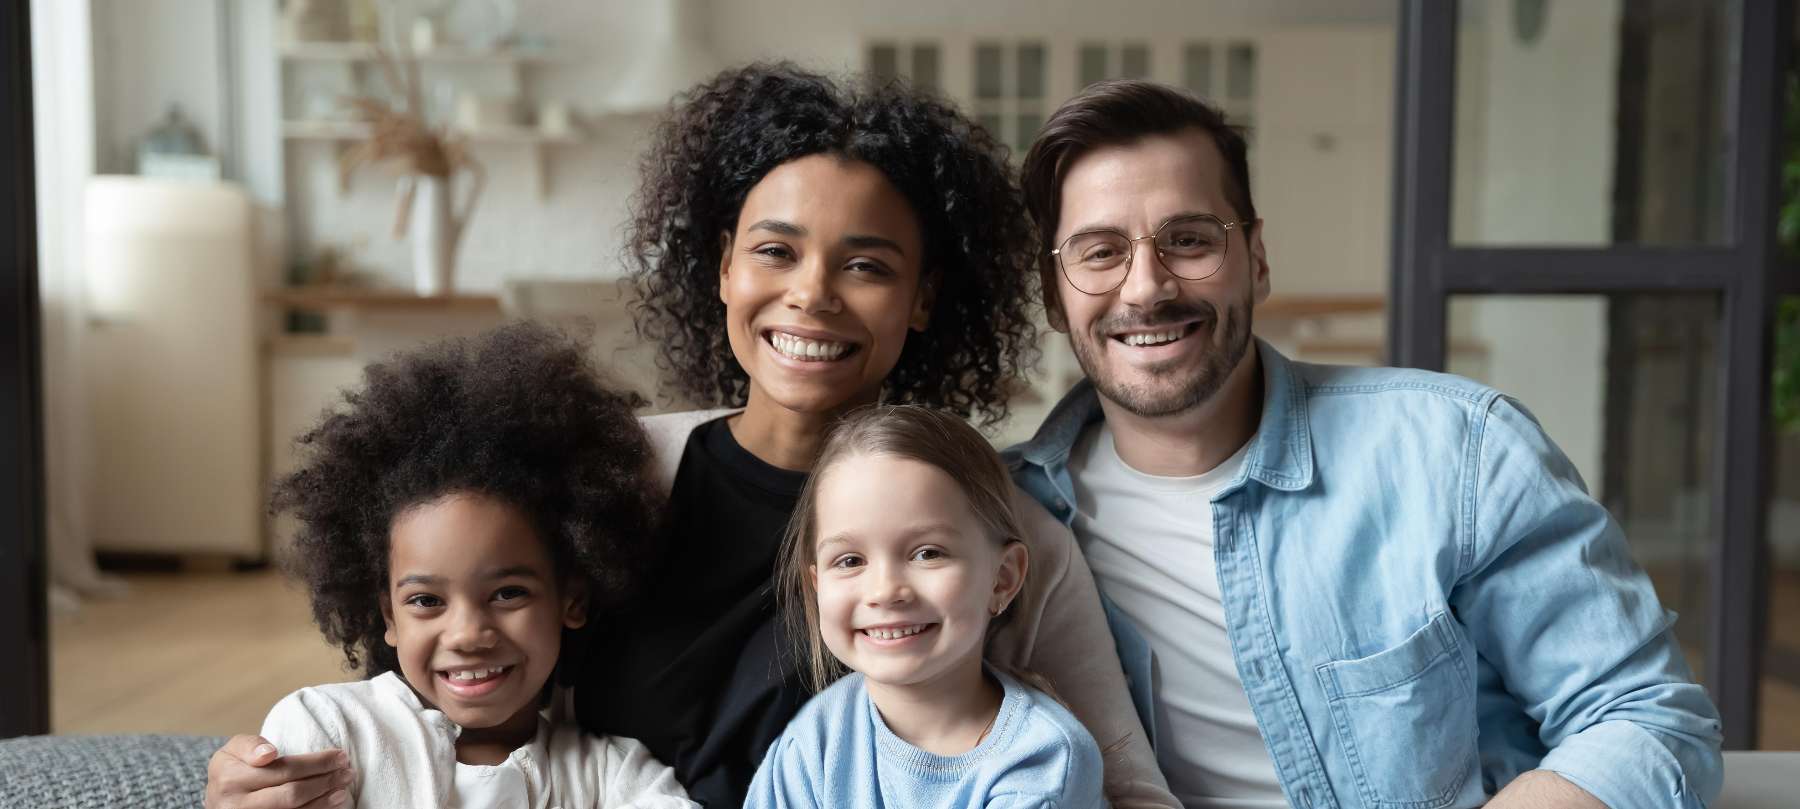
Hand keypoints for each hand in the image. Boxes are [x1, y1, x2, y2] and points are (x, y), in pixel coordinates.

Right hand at [204, 734, 352, 808]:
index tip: (339, 755)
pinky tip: (331, 802)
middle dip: (325, 780)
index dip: (315, 763)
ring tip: (343, 785)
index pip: (283, 770)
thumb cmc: (233, 769)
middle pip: (292, 793)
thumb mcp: (233, 750)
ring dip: (325, 799)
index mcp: (230, 777)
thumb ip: (249, 745)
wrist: (219, 800)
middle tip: (347, 769)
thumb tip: (268, 754)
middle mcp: (236, 804)